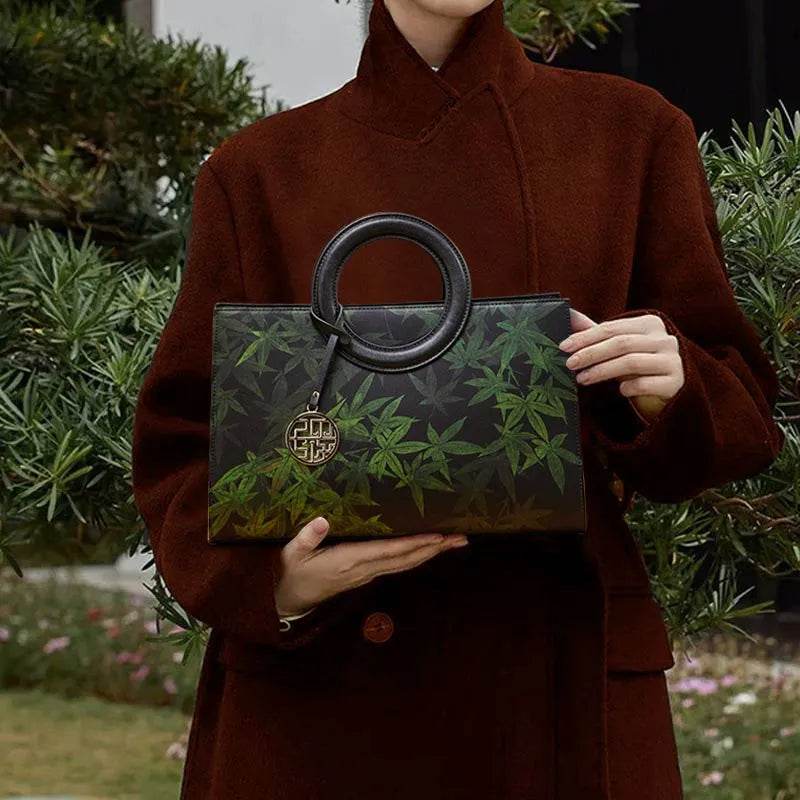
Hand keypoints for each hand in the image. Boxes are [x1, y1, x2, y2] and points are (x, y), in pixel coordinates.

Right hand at [274, 516, 468, 616]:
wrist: (286, 601)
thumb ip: (306, 537)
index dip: (414, 544)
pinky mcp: (364, 575)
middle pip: (406, 559)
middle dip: (434, 548)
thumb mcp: (291, 553)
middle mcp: (363, 570)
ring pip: (404, 564)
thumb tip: (321, 520)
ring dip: (430, 553)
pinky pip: (396, 566)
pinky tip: (426, 549)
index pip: (389, 551)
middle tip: (461, 537)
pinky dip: (415, 556)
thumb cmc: (288, 572)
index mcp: (348, 561)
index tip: (437, 536)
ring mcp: (365, 575)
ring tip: (453, 542)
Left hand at [558, 309, 684, 418]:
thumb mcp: (619, 346)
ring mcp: (673, 360)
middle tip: (569, 364)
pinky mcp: (676, 382)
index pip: (612, 327)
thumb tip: (568, 313)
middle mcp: (665, 339)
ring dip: (602, 371)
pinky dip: (628, 387)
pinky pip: (646, 384)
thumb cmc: (638, 366)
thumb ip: (596, 331)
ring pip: (631, 362)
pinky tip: (619, 391)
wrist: (668, 391)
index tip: (563, 346)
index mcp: (650, 324)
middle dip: (591, 354)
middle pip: (620, 343)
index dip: (585, 337)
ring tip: (582, 379)